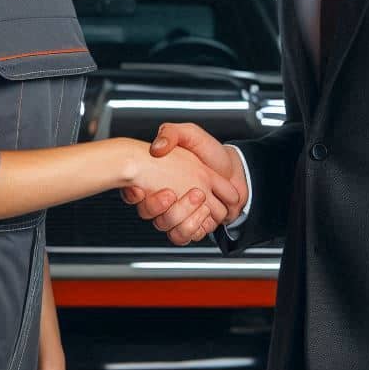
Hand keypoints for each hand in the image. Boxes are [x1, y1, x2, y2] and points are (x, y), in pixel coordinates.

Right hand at [121, 123, 249, 229]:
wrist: (233, 166)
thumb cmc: (208, 150)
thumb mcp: (188, 133)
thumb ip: (170, 134)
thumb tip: (155, 148)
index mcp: (159, 179)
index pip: (135, 194)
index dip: (137, 195)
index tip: (147, 189)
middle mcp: (166, 198)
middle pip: (153, 215)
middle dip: (167, 205)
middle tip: (188, 189)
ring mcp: (179, 213)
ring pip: (169, 226)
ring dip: (184, 215)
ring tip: (199, 197)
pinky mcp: (192, 224)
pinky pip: (184, 236)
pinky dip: (194, 227)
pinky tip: (203, 212)